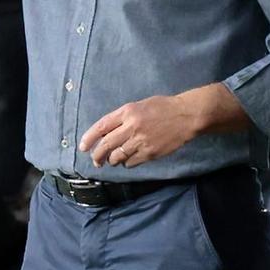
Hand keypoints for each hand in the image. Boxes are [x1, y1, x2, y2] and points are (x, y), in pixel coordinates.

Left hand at [80, 92, 208, 168]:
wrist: (186, 115)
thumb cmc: (163, 107)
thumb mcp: (140, 105)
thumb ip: (123, 117)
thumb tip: (107, 132)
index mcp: (128, 111)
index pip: (101, 126)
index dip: (89, 138)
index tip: (83, 147)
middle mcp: (132, 126)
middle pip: (107, 145)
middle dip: (97, 155)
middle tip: (96, 160)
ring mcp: (141, 141)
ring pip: (117, 156)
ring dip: (112, 161)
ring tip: (112, 161)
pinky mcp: (150, 152)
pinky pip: (131, 162)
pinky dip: (126, 163)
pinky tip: (128, 160)